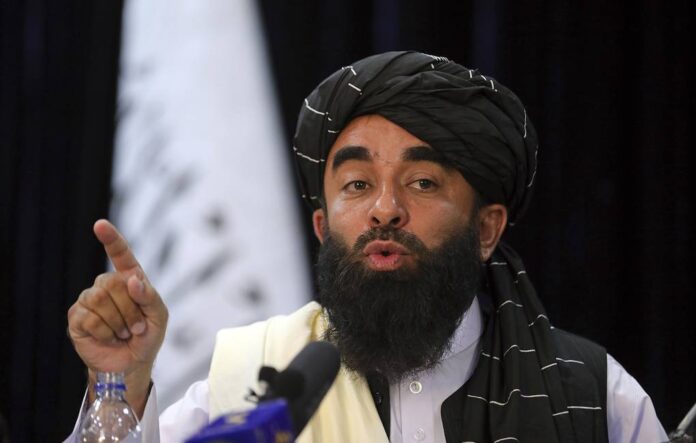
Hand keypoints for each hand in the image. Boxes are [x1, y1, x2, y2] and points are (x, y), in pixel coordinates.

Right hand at [67, 219, 167, 413]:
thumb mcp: (158, 316)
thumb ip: (149, 296)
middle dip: (130, 309)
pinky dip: (106, 332)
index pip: (120, 254)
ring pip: (100, 299)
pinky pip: (90, 318)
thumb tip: (132, 279)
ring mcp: (89, 300)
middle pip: (113, 283)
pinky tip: (109, 338)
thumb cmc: (147, 337)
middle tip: (137, 327)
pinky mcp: (77, 318)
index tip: (100, 225)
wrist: (132, 364)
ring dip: (119, 322)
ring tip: (124, 333)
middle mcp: (107, 286)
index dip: (111, 239)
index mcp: (129, 280)